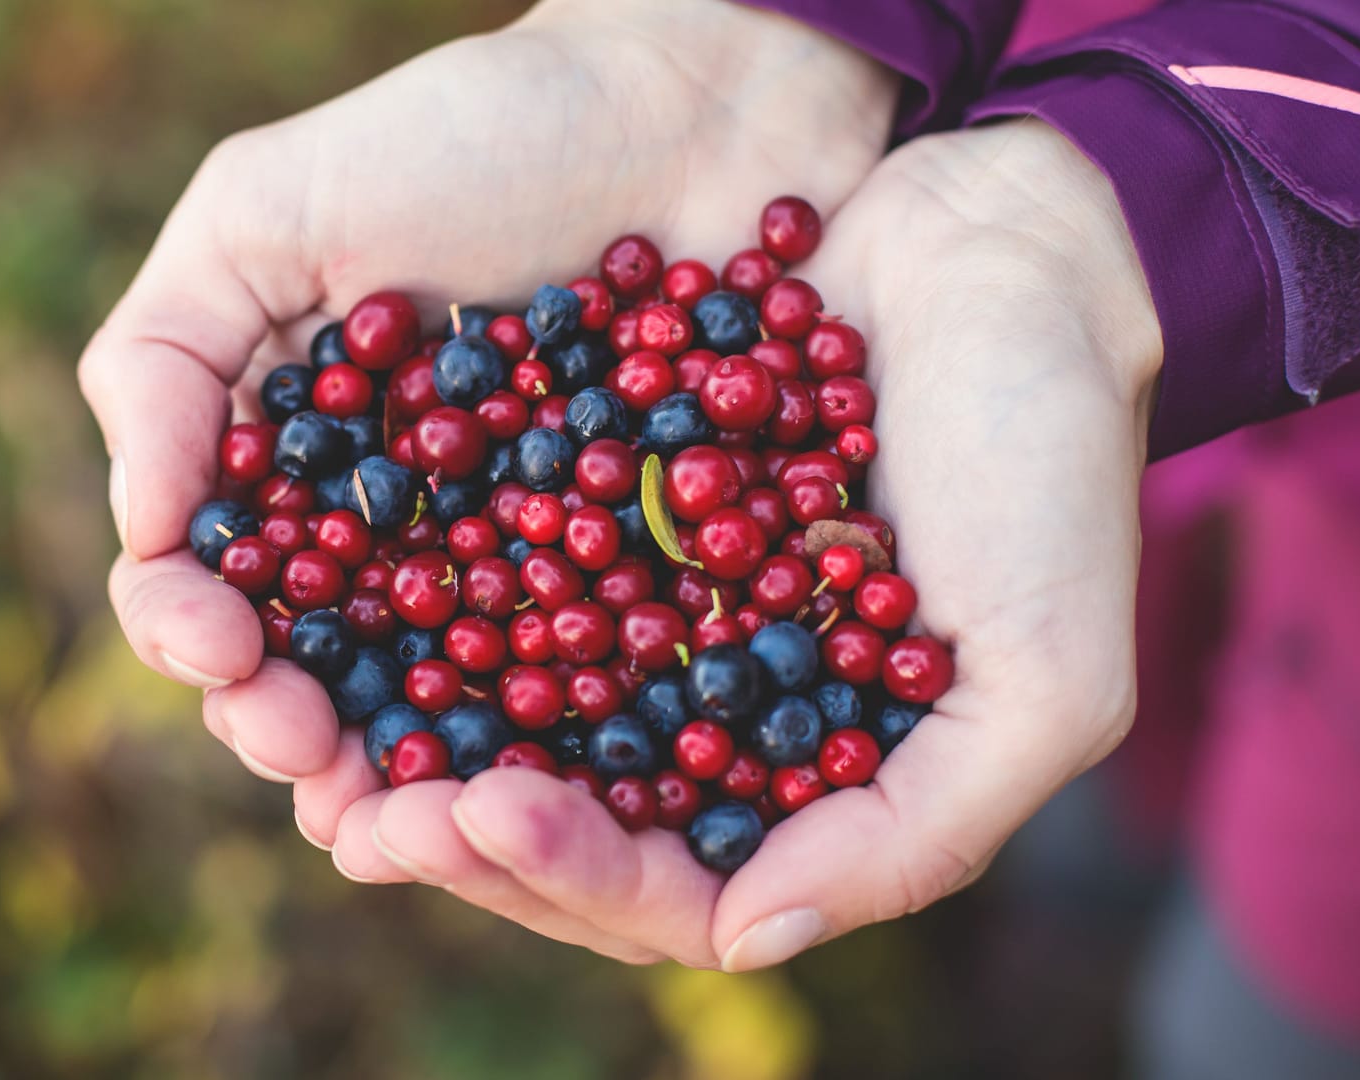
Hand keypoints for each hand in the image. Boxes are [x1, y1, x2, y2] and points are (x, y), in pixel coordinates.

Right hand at [81, 0, 895, 928]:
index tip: (221, 643)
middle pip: (308, 676)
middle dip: (288, 730)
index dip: (192, 632)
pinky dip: (538, 754)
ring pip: (427, 717)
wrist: (694, 103)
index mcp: (287, 465)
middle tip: (308, 746)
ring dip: (398, 782)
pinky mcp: (625, 589)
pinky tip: (526, 791)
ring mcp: (504, 573)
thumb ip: (165, 356)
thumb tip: (142, 535)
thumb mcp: (269, 210)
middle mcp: (385, 539)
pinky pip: (572, 694)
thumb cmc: (472, 134)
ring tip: (397, 814)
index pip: (204, 586)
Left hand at [372, 120, 1163, 966]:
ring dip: (405, 743)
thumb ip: (914, 832)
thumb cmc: (1048, 461)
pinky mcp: (589, 507)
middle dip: (458, 832)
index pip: (670, 886)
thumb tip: (745, 937)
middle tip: (358, 814)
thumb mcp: (1042, 677)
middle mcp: (704, 715)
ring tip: (311, 740)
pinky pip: (485, 577)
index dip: (573, 871)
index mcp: (802, 783)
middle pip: (559, 820)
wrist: (996, 247)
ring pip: (500, 716)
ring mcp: (640, 612)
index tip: (485, 814)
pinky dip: (412, 605)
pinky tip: (335, 600)